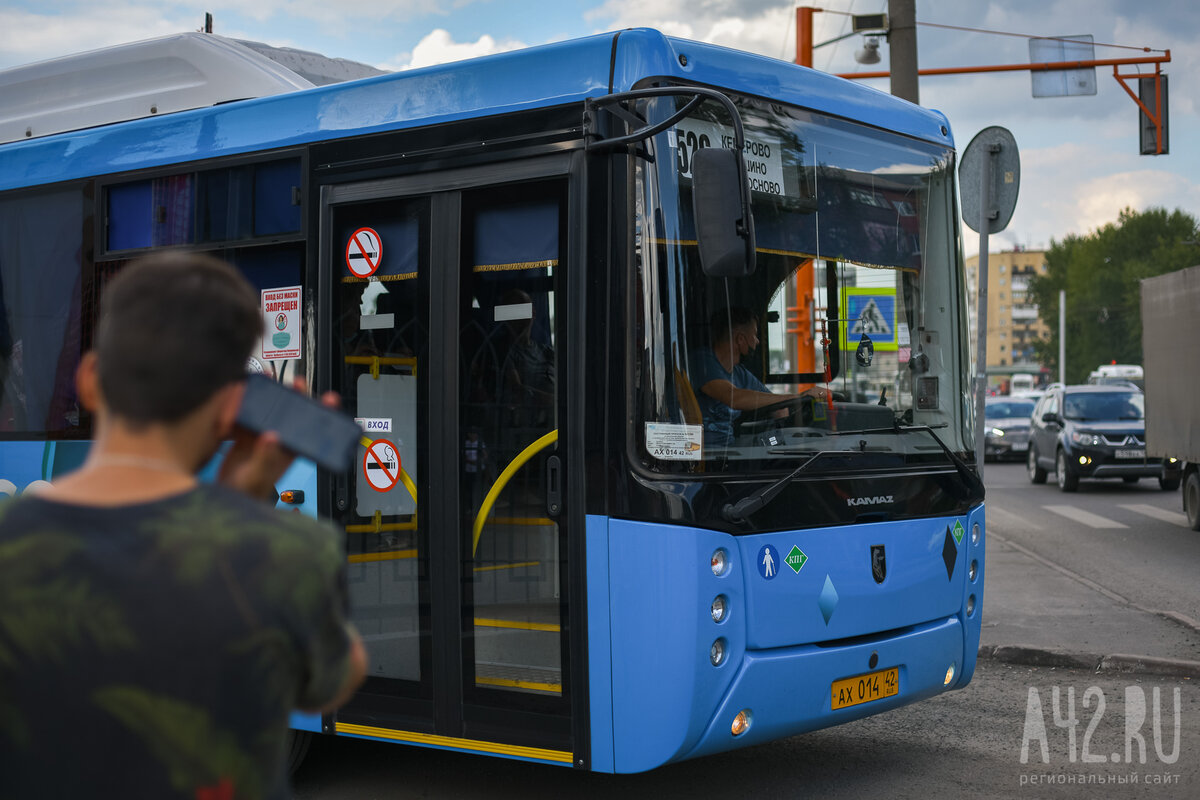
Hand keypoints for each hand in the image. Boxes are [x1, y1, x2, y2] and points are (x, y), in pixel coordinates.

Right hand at [219, 377, 341, 502]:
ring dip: (269, 397)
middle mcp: (279, 441)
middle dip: (296, 397)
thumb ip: (264, 458)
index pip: (311, 431)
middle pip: (292, 416)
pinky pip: (248, 414)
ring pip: (270, 412)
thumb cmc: (247, 493)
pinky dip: (245, 404)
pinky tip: (244, 393)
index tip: (330, 399)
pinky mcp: (246, 434)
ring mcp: (262, 436)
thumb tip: (272, 437)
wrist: (224, 495)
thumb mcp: (257, 477)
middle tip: (298, 382)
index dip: (323, 414)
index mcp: (289, 452)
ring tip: (268, 380)